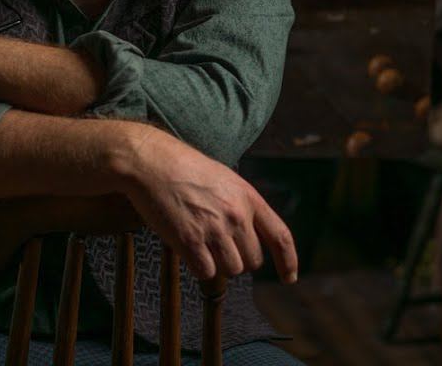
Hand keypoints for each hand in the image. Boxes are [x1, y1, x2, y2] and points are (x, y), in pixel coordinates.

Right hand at [123, 133, 298, 283]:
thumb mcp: (226, 180)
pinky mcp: (190, 241)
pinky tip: (187, 247)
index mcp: (249, 198)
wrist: (152, 162)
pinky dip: (198, 266)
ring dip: (217, 263)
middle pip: (252, 260)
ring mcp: (214, 230)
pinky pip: (205, 273)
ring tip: (200, 242)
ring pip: (231, 270)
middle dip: (238, 258)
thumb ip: (242, 207)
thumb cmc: (185, 168)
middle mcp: (237, 216)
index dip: (288, 262)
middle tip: (217, 243)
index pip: (280, 237)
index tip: (289, 278)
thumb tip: (249, 238)